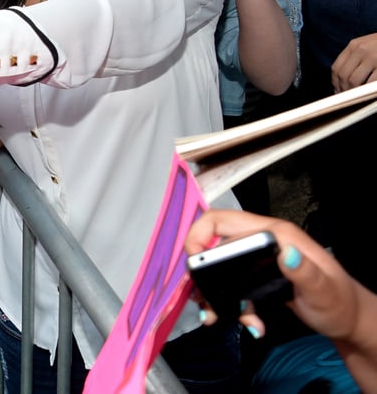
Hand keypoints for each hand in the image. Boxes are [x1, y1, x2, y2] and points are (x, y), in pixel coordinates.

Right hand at [185, 210, 361, 340]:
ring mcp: (256, 257)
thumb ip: (304, 272)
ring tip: (221, 317)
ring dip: (215, 294)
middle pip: (212, 245)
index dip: (199, 237)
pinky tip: (247, 320)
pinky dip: (229, 303)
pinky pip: (229, 284)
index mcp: (273, 233)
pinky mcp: (254, 274)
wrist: (346, 319)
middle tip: (206, 302)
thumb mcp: (323, 291)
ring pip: (217, 267)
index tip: (195, 268)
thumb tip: (285, 253)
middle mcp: (260, 240)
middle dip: (203, 275)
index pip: (221, 221)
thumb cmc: (338, 302)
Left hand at [331, 33, 376, 92]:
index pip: (337, 67)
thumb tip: (342, 81)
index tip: (338, 91)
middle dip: (344, 90)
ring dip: (354, 93)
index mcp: (354, 45)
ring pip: (354, 81)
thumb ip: (356, 58)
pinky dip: (367, 91)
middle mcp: (361, 50)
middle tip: (347, 99)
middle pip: (343, 76)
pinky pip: (370, 83)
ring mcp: (373, 57)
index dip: (335, 83)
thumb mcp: (369, 46)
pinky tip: (369, 94)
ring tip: (358, 98)